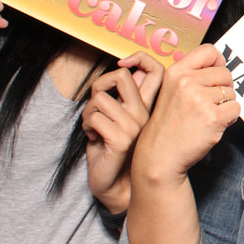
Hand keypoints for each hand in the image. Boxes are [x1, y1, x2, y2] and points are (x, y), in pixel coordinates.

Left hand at [82, 52, 163, 212]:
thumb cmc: (112, 150)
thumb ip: (126, 96)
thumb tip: (128, 69)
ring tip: (93, 127)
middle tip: (97, 102)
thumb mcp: (120, 118)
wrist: (114, 185)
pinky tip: (93, 138)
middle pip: (122, 76)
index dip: (140, 58)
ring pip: (100, 99)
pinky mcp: (121, 139)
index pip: (156, 70)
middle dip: (100, 84)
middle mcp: (145, 114)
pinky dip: (86, 127)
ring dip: (88, 112)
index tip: (123, 64)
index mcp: (148, 107)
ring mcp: (135, 126)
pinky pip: (94, 118)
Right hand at [132, 45, 238, 187]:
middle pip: (225, 73)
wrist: (160, 155)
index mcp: (176, 72)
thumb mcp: (170, 90)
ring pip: (232, 93)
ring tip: (207, 117)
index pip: (209, 50)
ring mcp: (200, 99)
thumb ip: (191, 75)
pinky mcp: (213, 117)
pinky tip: (213, 125)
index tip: (215, 75)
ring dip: (225, 106)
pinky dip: (229, 118)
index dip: (218, 62)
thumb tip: (219, 64)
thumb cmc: (168, 125)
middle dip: (223, 89)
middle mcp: (187, 82)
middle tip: (208, 105)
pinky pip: (235, 109)